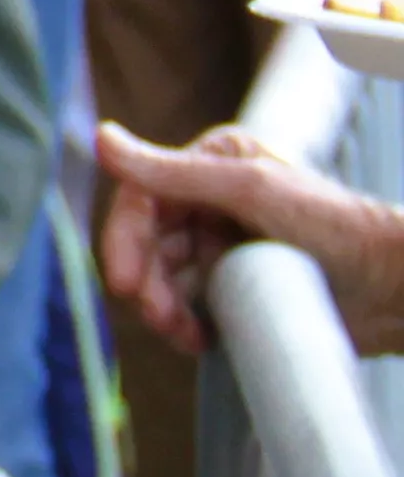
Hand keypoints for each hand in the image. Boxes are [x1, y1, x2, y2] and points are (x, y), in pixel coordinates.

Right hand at [100, 118, 403, 357]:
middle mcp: (211, 204)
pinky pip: (191, 307)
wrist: (394, 287)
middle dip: (148, 282)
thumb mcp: (251, 191)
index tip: (124, 280)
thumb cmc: (337, 228)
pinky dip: (186, 325)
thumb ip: (174, 171)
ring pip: (166, 280)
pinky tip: (200, 337)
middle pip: (150, 244)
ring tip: (183, 332)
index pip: (143, 197)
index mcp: (212, 166)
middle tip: (157, 315)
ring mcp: (223, 248)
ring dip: (165, 308)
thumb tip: (102, 139)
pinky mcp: (236, 289)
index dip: (125, 238)